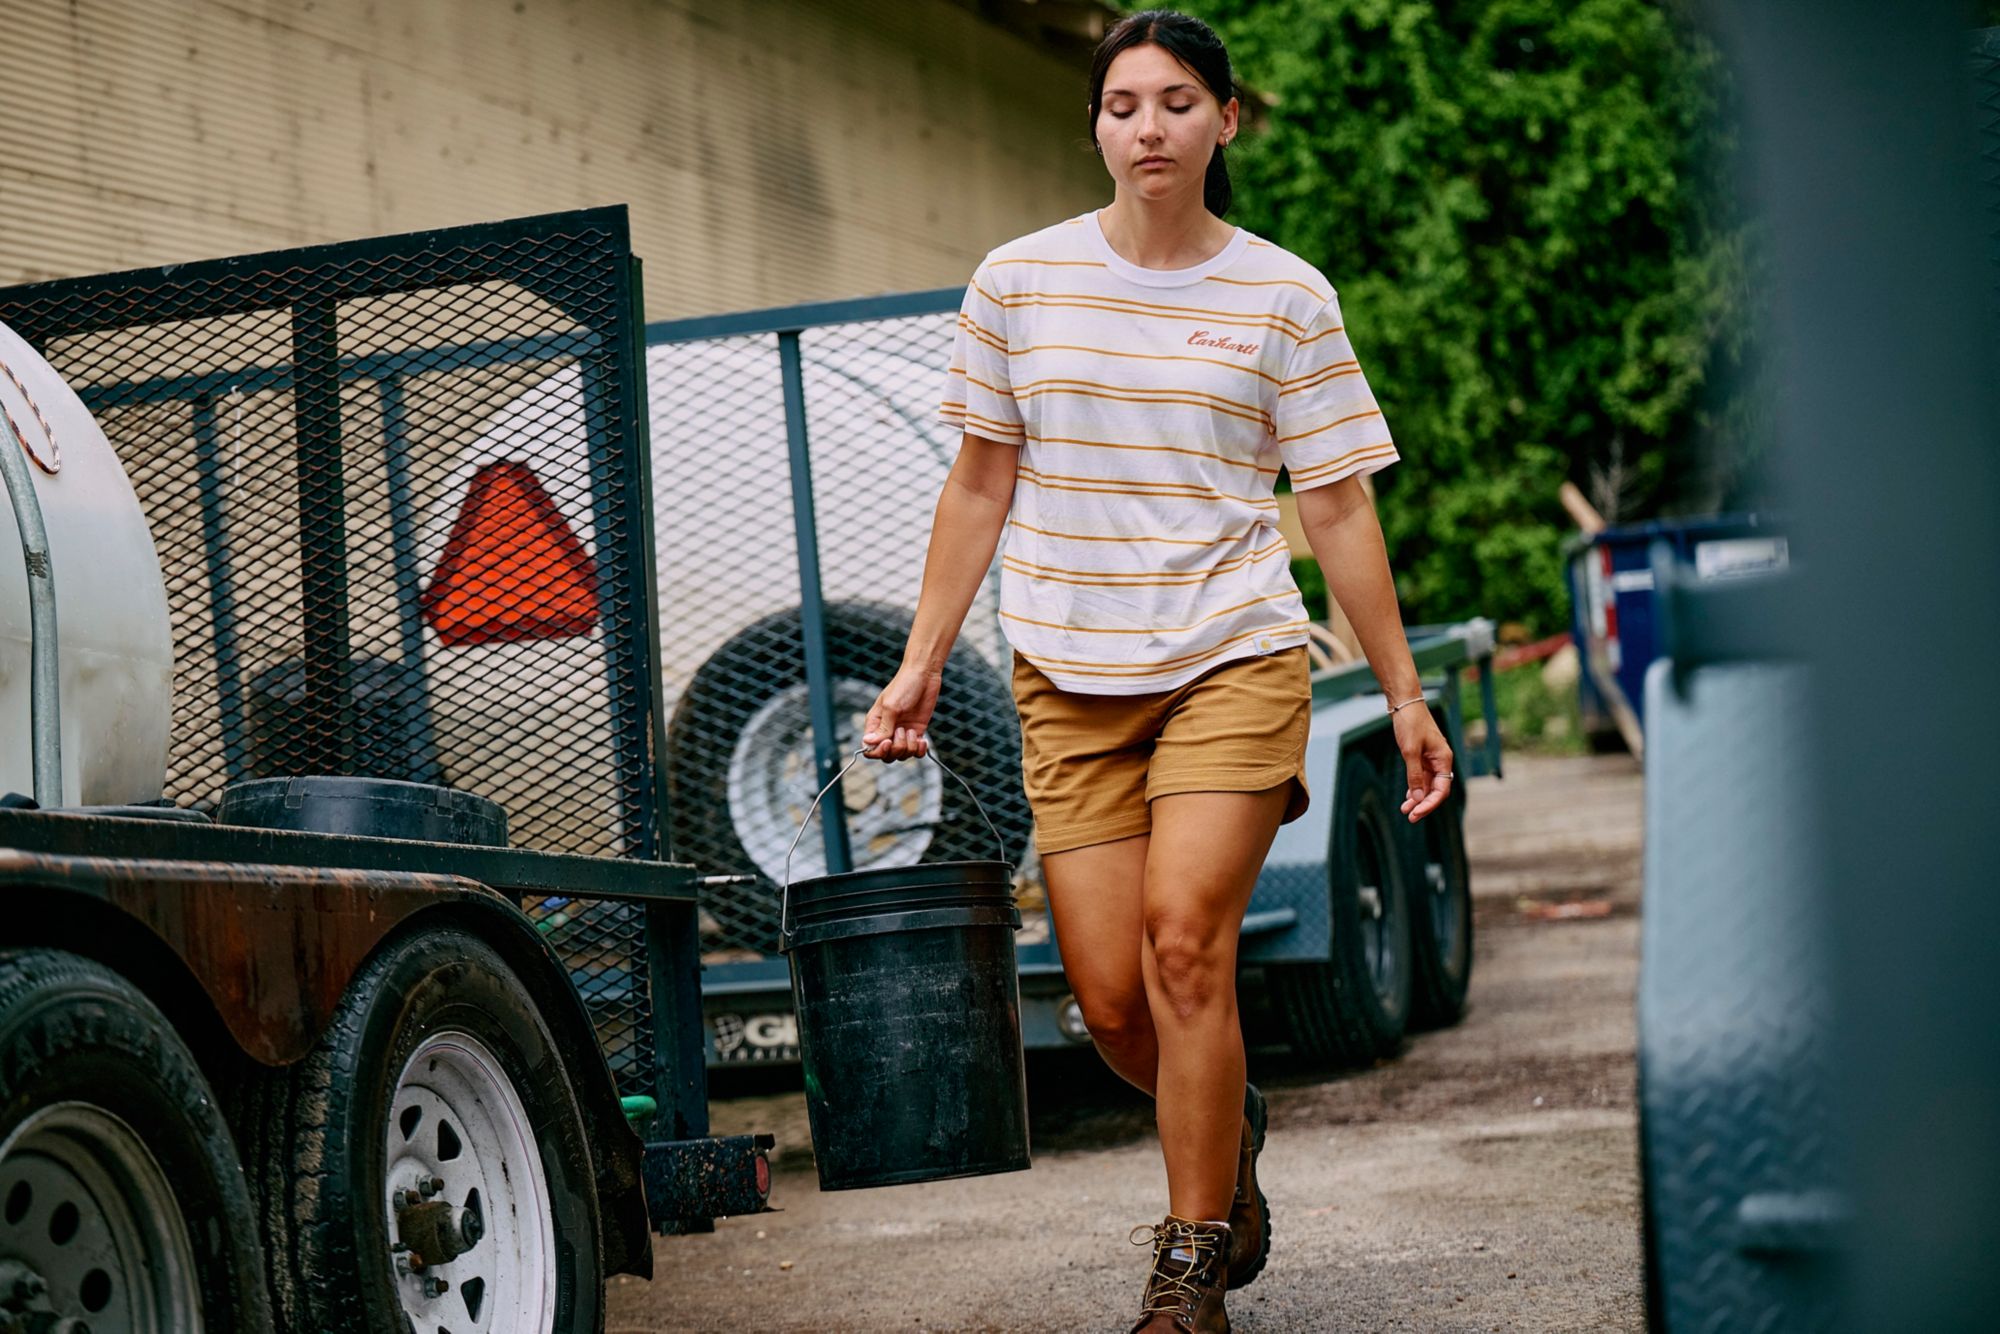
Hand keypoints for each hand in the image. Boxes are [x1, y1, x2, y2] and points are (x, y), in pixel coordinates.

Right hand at [861, 664, 941, 760]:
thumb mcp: (891, 707)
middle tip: (903, 731)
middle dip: (896, 749)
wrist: (924, 675)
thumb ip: (883, 727)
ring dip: (909, 747)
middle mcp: (887, 730)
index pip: (870, 748)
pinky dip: (919, 750)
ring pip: (902, 755)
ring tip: (912, 731)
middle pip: (887, 755)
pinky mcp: (916, 732)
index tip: (888, 742)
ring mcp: (902, 732)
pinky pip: (916, 751)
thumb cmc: (904, 685)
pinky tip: (922, 740)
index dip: (878, 751)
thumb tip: (868, 742)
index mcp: (875, 724)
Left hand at [1392, 700, 1453, 822]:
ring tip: (1405, 810)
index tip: (1415, 813)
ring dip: (1418, 798)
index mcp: (1444, 760)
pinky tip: (1407, 798)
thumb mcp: (1410, 751)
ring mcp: (1432, 759)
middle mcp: (1441, 761)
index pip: (1441, 790)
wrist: (1405, 703)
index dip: (1429, 804)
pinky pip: (1422, 777)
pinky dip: (1415, 787)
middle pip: (1436, 790)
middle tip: (1409, 817)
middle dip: (1424, 804)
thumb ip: (1415, 775)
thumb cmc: (1410, 723)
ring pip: (1428, 785)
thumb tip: (1418, 799)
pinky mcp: (1423, 756)